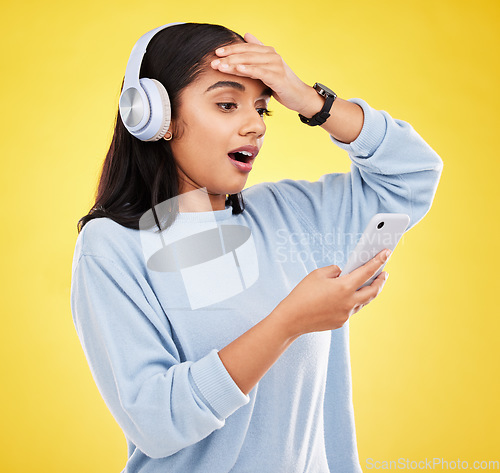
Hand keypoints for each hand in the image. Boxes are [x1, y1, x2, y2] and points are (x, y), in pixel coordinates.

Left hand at [210, 33, 320, 114]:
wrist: (299, 97)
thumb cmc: (282, 84)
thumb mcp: (267, 67)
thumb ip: (257, 52)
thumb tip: (246, 34)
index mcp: (268, 52)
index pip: (246, 48)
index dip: (231, 49)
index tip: (216, 52)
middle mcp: (272, 56)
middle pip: (246, 54)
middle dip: (228, 57)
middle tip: (213, 61)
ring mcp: (276, 65)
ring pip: (251, 62)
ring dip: (234, 64)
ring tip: (220, 66)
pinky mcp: (278, 77)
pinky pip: (260, 72)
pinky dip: (249, 70)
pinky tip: (238, 69)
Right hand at [271, 249, 390, 337]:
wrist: (292, 318)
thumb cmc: (303, 293)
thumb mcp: (318, 274)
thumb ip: (335, 271)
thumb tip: (344, 273)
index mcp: (344, 287)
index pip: (367, 271)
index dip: (379, 261)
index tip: (387, 253)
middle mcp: (349, 302)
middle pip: (373, 291)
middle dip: (381, 281)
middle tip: (384, 273)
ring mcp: (346, 314)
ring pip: (364, 302)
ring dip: (369, 292)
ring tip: (372, 284)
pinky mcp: (341, 322)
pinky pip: (352, 309)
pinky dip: (354, 301)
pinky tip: (352, 295)